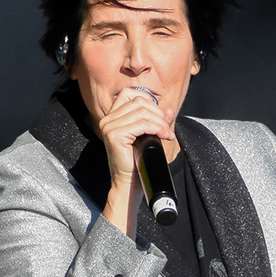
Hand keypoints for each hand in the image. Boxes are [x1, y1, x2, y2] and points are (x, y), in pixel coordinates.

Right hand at [94, 88, 176, 234]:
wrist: (129, 183)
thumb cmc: (137, 162)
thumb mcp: (148, 136)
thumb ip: (157, 121)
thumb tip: (168, 109)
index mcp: (112, 117)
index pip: (130, 93)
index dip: (148, 101)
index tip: (159, 117)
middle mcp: (107, 120)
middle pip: (139, 101)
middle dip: (158, 114)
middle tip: (167, 130)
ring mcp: (109, 127)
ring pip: (142, 112)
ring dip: (160, 122)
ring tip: (167, 135)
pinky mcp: (114, 136)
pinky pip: (142, 124)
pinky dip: (157, 128)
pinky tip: (163, 136)